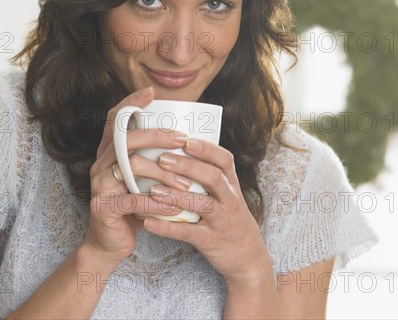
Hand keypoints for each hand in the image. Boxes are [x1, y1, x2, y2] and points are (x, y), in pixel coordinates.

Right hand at [82, 86, 191, 263]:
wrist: (109, 243)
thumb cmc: (132, 207)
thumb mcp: (142, 179)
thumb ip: (152, 158)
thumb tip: (183, 138)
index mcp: (109, 153)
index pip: (115, 120)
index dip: (130, 103)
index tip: (151, 92)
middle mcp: (101, 164)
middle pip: (126, 139)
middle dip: (156, 136)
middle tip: (182, 140)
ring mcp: (100, 185)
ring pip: (130, 167)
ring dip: (162, 174)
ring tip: (185, 185)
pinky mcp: (104, 208)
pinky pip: (133, 201)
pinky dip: (157, 205)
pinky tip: (175, 209)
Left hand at [143, 139, 273, 285]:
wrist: (249, 257)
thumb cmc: (230, 219)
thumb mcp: (228, 194)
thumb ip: (210, 176)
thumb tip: (180, 150)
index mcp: (232, 185)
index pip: (224, 160)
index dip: (206, 149)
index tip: (185, 140)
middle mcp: (229, 199)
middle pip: (213, 177)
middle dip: (187, 166)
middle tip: (163, 159)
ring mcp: (221, 220)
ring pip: (201, 204)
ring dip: (176, 196)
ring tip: (153, 190)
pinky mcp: (211, 240)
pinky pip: (188, 232)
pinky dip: (167, 228)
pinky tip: (148, 222)